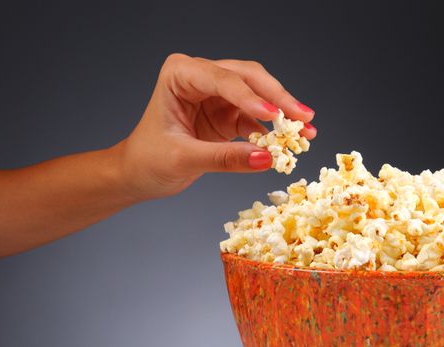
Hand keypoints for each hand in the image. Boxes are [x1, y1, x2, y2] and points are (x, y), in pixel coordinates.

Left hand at [116, 54, 316, 199]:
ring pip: (258, 96)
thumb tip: (266, 159)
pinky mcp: (226, 114)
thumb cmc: (147, 160)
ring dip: (282, 114)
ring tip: (305, 132)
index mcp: (180, 74)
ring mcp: (216, 95)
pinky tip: (288, 142)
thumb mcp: (183, 159)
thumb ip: (225, 158)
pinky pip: (255, 118)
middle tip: (303, 116)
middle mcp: (200, 77)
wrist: (138, 173)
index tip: (274, 116)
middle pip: (248, 79)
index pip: (222, 80)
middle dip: (277, 99)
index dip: (251, 98)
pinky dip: (272, 131)